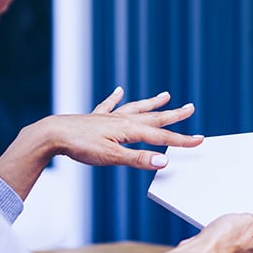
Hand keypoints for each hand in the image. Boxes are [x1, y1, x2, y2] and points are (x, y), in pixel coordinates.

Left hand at [51, 87, 202, 167]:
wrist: (52, 134)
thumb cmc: (80, 146)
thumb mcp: (111, 157)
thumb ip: (138, 160)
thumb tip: (164, 161)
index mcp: (129, 130)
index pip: (162, 136)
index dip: (182, 140)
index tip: (199, 140)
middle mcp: (122, 120)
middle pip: (154, 117)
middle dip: (174, 115)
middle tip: (191, 108)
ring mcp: (109, 117)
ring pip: (136, 108)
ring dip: (152, 103)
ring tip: (166, 96)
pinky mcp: (95, 118)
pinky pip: (109, 105)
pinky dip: (116, 98)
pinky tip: (119, 90)